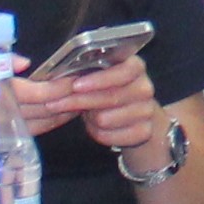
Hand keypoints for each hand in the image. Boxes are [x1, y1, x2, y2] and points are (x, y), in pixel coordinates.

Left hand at [13, 53, 162, 160]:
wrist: (135, 115)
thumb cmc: (108, 89)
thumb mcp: (99, 75)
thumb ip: (85, 71)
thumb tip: (57, 77)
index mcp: (135, 66)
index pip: (123, 71)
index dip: (99, 79)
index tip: (75, 86)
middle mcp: (145, 87)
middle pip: (111, 97)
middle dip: (80, 102)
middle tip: (56, 104)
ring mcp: (147, 111)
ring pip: (106, 119)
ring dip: (89, 119)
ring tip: (85, 114)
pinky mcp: (143, 132)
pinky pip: (110, 136)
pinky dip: (98, 134)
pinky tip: (94, 126)